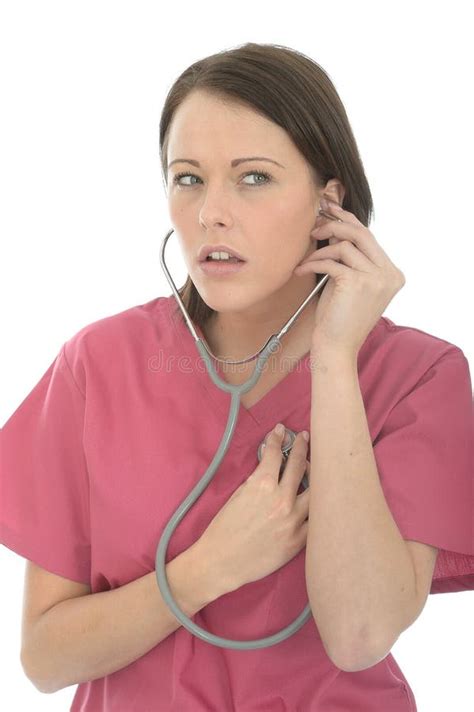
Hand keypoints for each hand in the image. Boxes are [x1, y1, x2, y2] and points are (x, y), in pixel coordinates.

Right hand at [197, 427, 309, 594]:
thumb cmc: (224, 528)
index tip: (280, 430)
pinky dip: (317, 506)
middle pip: (299, 464)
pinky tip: (318, 499)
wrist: (222, 562)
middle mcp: (281, 499)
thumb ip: (257, 479)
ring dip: (316, 474)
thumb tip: (271, 466)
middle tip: (304, 438)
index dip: (277, 438)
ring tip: (316, 466)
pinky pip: (316, 519)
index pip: (275, 453)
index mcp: (262, 485)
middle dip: (301, 446)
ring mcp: (293, 520)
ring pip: (315, 490)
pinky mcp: (298, 540)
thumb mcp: (237, 495)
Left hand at [294, 196, 405, 356]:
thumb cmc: (339, 317)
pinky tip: (301, 270)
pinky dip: (313, 263)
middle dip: (335, 224)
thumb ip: (349, 256)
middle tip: (314, 225)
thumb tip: (336, 225)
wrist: (337, 347)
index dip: (348, 221)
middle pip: (362, 234)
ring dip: (320, 250)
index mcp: (393, 274)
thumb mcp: (348, 282)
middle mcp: (390, 274)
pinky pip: (331, 261)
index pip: (370, 238)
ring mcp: (377, 278)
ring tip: (305, 260)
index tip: (330, 210)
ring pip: (344, 246)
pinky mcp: (358, 282)